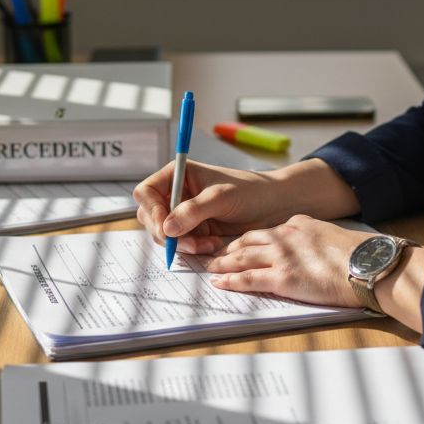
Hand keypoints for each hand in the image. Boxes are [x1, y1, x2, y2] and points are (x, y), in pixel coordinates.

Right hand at [133, 157, 361, 254]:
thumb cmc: (252, 191)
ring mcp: (184, 213)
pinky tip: (212, 245)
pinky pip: (181, 244)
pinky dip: (193, 248)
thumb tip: (167, 227)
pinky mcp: (194, 229)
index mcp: (178, 175)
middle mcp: (177, 193)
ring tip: (207, 244)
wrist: (276, 206)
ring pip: (165, 234)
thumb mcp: (221, 197)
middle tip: (189, 243)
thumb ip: (193, 211)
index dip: (152, 210)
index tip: (166, 228)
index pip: (147, 192)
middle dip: (167, 233)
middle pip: (151, 217)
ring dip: (183, 243)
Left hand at [204, 215, 374, 307]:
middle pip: (247, 241)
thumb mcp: (330, 236)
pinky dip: (230, 280)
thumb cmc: (359, 256)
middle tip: (214, 255)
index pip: (265, 232)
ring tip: (210, 268)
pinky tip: (219, 282)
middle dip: (228, 248)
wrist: (369, 265)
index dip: (247, 240)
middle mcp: (286, 236)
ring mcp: (282, 256)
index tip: (236, 245)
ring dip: (222, 263)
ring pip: (242, 257)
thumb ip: (312, 240)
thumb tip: (306, 253)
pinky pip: (247, 279)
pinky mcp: (282, 277)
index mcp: (298, 225)